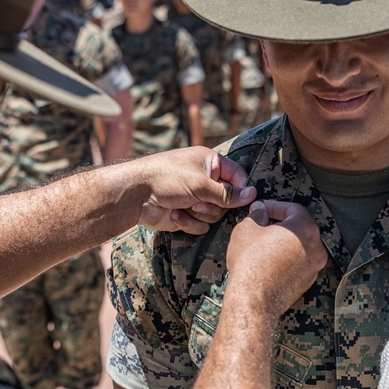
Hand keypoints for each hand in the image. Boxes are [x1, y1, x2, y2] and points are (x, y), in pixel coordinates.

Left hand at [135, 147, 257, 234]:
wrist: (135, 195)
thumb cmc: (166, 179)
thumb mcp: (201, 184)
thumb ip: (228, 194)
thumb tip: (253, 195)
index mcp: (211, 163)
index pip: (238, 176)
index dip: (241, 190)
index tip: (242, 200)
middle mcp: (206, 180)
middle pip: (228, 201)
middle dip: (213, 206)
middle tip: (198, 203)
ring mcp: (196, 198)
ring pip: (215, 215)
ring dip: (200, 215)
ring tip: (183, 207)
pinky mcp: (187, 214)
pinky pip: (201, 225)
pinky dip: (189, 223)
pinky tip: (174, 215)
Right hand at [226, 201, 326, 315]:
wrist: (254, 300)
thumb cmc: (251, 263)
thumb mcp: (247, 229)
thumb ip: (257, 214)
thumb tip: (260, 210)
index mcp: (306, 229)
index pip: (294, 208)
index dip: (274, 206)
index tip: (260, 209)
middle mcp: (316, 247)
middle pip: (299, 227)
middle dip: (280, 223)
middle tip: (261, 224)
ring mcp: (314, 267)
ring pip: (300, 246)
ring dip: (283, 241)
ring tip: (263, 242)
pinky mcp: (307, 282)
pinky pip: (298, 263)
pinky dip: (286, 258)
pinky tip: (268, 260)